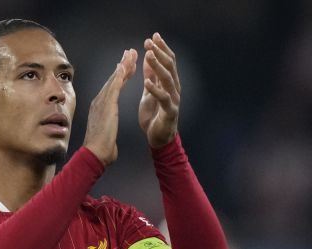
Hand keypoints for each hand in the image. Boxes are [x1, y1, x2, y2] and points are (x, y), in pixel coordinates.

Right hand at [84, 49, 136, 165]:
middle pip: (113, 80)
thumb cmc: (101, 150)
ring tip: (131, 53)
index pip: (112, 88)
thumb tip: (109, 141)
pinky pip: (114, 86)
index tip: (126, 66)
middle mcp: (99, 102)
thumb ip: (107, 134)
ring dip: (123, 65)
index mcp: (100, 108)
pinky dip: (119, 75)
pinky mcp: (107, 105)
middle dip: (122, 65)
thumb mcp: (106, 138)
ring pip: (114, 79)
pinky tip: (125, 65)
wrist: (95, 154)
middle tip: (130, 52)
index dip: (120, 76)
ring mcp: (102, 102)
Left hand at [139, 33, 180, 147]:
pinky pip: (163, 98)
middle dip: (160, 52)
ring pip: (167, 79)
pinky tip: (147, 82)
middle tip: (150, 41)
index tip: (153, 36)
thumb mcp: (150, 92)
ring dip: (158, 66)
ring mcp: (173, 100)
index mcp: (169, 84)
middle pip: (169, 66)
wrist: (158, 138)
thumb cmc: (154, 115)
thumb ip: (151, 76)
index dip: (161, 48)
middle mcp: (174, 89)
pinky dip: (155, 90)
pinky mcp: (170, 112)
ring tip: (149, 55)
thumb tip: (148, 58)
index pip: (167, 61)